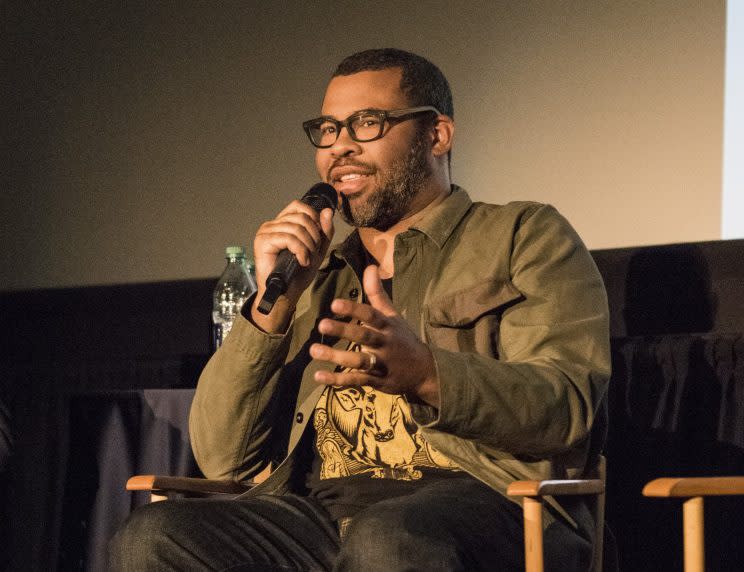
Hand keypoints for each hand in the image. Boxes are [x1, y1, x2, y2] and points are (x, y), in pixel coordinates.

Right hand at [251, 201, 333, 331]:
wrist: (286, 293)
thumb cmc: (298, 273)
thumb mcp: (317, 249)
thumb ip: (324, 231)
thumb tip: (327, 210)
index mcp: (282, 223)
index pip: (299, 206)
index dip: (313, 218)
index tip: (317, 238)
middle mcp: (272, 224)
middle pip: (301, 217)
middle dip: (314, 236)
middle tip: (313, 252)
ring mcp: (265, 232)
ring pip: (296, 228)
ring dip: (308, 245)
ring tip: (307, 259)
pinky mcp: (263, 242)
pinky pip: (288, 238)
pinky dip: (300, 251)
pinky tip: (301, 261)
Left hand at [309, 265, 439, 406]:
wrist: (424, 370)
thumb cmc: (402, 338)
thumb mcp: (392, 316)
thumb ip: (377, 294)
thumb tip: (370, 266)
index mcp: (387, 326)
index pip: (371, 315)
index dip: (354, 310)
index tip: (334, 304)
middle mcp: (385, 344)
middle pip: (364, 337)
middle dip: (344, 331)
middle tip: (322, 325)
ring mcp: (382, 364)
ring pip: (359, 361)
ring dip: (336, 357)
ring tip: (314, 350)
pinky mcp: (377, 381)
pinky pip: (356, 380)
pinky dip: (338, 380)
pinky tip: (319, 376)